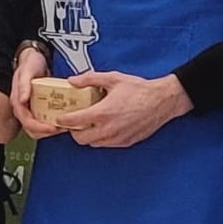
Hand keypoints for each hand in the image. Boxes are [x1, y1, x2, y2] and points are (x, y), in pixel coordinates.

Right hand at [10, 46, 64, 140]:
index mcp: (18, 101)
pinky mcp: (38, 107)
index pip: (27, 122)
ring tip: (64, 126)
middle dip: (46, 132)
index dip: (39, 128)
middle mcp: (23, 107)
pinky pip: (44, 120)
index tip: (53, 128)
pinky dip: (53, 123)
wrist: (35, 57)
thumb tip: (22, 100)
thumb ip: (23, 84)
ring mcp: (31, 108)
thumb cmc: (30, 63)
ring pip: (38, 128)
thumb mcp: (27, 70)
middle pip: (32, 129)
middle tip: (62, 128)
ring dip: (50, 130)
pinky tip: (63, 120)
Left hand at [56, 71, 191, 148]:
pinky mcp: (125, 143)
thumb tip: (73, 81)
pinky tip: (103, 127)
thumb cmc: (140, 90)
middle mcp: (109, 129)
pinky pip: (106, 145)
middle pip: (80, 139)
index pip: (74, 122)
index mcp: (103, 113)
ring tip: (89, 124)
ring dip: (87, 136)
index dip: (63, 120)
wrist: (162, 102)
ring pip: (92, 144)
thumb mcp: (113, 78)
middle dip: (73, 131)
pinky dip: (100, 138)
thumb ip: (90, 79)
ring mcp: (117, 138)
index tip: (59, 117)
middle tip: (74, 122)